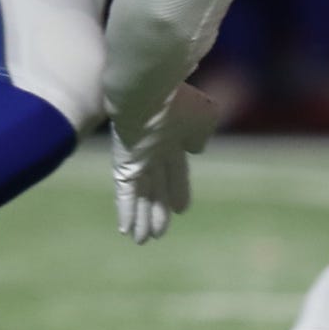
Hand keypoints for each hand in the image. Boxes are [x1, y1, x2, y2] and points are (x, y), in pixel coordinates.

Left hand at [110, 83, 217, 243]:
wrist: (148, 88)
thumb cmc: (179, 99)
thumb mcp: (204, 114)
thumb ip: (201, 133)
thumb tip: (196, 149)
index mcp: (174, 138)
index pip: (176, 170)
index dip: (179, 190)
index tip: (182, 209)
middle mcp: (154, 152)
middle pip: (156, 188)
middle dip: (157, 210)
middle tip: (158, 233)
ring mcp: (138, 160)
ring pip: (141, 196)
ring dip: (142, 218)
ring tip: (142, 241)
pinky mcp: (124, 165)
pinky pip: (126, 194)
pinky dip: (127, 211)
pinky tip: (125, 230)